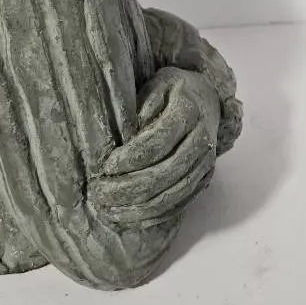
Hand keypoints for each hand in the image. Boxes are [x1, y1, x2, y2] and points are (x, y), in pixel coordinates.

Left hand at [89, 67, 219, 227]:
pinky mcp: (204, 181)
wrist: (207, 100)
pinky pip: (179, 204)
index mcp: (188, 111)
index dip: (131, 157)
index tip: (106, 166)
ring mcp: (205, 164)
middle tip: (98, 193)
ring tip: (107, 210)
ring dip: (138, 207)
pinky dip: (153, 215)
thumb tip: (124, 139)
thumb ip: (141, 108)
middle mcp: (201, 140)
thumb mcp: (155, 87)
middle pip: (165, 173)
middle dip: (128, 188)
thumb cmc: (172, 92)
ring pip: (172, 194)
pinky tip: (129, 217)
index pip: (158, 141)